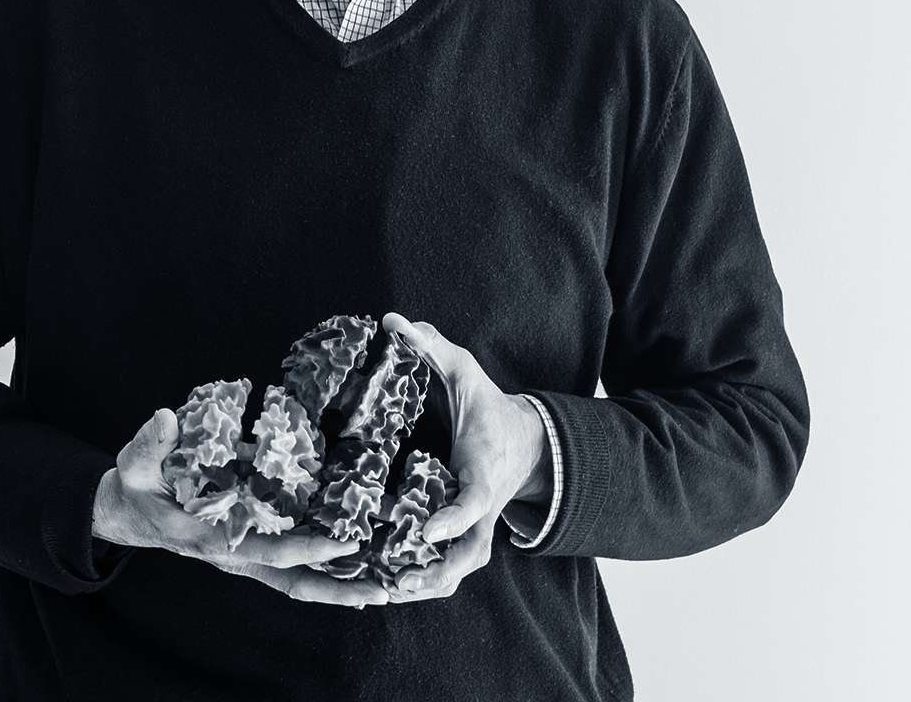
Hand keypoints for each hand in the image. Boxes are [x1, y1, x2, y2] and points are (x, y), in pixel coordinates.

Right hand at [93, 408, 394, 607]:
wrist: (130, 511)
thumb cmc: (135, 487)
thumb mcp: (134, 463)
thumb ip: (150, 443)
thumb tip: (166, 418)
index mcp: (211, 538)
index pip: (266, 549)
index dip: (304, 548)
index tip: (341, 543)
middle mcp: (235, 554)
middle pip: (293, 581)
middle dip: (337, 588)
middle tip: (381, 588)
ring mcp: (246, 554)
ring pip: (297, 580)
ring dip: (338, 587)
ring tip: (382, 587)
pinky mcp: (253, 544)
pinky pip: (293, 565)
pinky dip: (324, 569)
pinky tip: (357, 564)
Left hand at [379, 313, 545, 602]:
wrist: (523, 440)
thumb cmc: (487, 404)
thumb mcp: (464, 370)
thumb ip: (432, 345)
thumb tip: (392, 320)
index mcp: (484, 471)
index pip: (475, 501)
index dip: (454, 517)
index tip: (428, 529)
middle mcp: (483, 507)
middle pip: (471, 553)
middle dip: (440, 570)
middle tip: (403, 580)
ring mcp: (477, 527)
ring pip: (461, 569)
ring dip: (429, 584)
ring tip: (390, 591)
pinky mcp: (466, 535)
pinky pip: (450, 567)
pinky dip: (426, 580)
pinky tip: (387, 583)